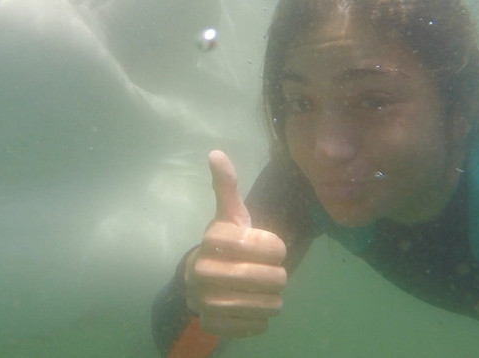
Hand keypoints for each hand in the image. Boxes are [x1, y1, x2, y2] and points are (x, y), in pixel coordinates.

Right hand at [184, 150, 286, 337]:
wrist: (200, 282)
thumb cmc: (226, 244)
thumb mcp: (230, 215)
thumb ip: (227, 187)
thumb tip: (216, 153)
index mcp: (212, 239)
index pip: (268, 245)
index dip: (277, 248)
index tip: (273, 248)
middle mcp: (202, 270)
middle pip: (268, 277)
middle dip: (278, 276)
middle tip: (274, 274)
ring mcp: (205, 300)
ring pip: (265, 304)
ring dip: (273, 299)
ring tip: (267, 292)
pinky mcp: (212, 325)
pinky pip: (255, 326)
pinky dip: (262, 319)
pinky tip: (254, 308)